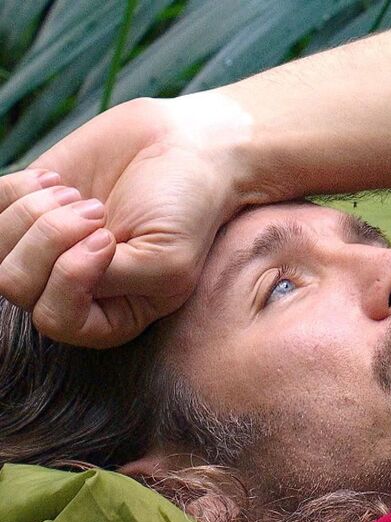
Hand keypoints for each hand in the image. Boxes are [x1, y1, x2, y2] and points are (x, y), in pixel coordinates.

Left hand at [0, 92, 285, 347]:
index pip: (56, 321)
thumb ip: (110, 280)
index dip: (69, 279)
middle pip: (17, 285)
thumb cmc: (186, 207)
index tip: (107, 239)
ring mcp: (45, 248)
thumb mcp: (165, 260)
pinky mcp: (28, 206)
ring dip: (34, 213)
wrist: (185, 145)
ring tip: (78, 196)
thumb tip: (58, 265)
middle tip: (95, 210)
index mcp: (111, 314)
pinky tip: (59, 182)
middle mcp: (71, 286)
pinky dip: (19, 189)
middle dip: (52, 239)